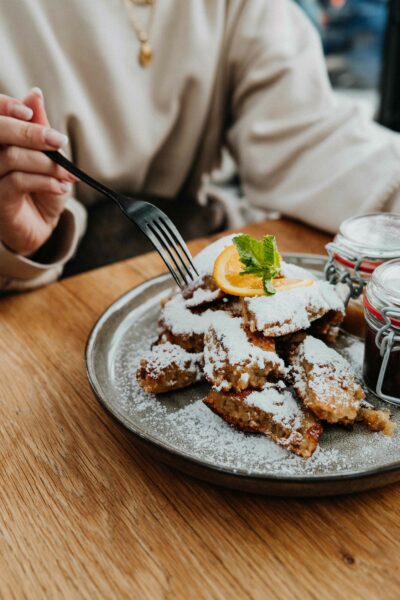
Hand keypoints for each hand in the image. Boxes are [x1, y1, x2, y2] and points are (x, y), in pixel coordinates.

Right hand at [0, 88, 76, 255]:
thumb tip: (33, 94)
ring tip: (67, 174)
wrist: (41, 225)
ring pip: (11, 156)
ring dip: (46, 163)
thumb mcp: (46, 156)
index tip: (29, 113)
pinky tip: (60, 187)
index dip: (5, 106)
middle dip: (31, 133)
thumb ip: (38, 126)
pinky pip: (17, 181)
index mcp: (0, 140)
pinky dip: (44, 181)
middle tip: (59, 141)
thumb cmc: (42, 188)